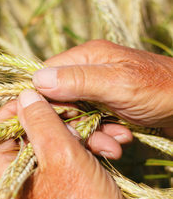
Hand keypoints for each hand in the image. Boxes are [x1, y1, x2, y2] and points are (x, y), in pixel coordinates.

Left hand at [0, 90, 123, 198]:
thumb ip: (42, 123)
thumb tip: (25, 96)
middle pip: (32, 131)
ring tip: (109, 140)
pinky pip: (72, 153)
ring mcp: (45, 176)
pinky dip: (90, 147)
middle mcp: (22, 173)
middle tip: (84, 117)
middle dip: (64, 121)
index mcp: (7, 171)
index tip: (40, 95)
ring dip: (84, 134)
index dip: (17, 109)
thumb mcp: (62, 158)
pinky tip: (111, 148)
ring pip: (57, 139)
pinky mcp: (66, 178)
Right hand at [34, 40, 172, 127]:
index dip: (45, 100)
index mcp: (85, 56)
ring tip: (113, 142)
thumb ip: (78, 80)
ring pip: (74, 115)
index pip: (45, 75)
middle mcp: (87, 71)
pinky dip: (102, 135)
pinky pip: (90, 123)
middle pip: (58, 99)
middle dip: (72, 122)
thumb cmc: (161, 89)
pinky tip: (119, 139)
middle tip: (86, 137)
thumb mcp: (118, 83)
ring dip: (90, 133)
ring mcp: (96, 89)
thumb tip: (37, 80)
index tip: (58, 120)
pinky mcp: (104, 106)